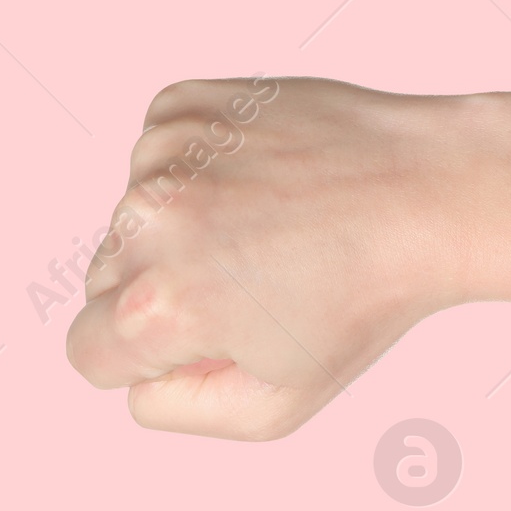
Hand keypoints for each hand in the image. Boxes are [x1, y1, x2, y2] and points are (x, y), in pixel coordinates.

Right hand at [67, 77, 470, 439]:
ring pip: (131, 212)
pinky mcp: (183, 103)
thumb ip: (179, 407)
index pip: (88, 350)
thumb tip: (136, 377)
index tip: (205, 338)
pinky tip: (257, 177)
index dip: (144, 358)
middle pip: (104, 279)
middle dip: (158, 288)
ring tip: (265, 224)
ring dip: (178, 223)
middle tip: (249, 281)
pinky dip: (192, 165)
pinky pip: (155, 151)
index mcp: (163, 303)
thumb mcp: (277, 404)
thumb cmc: (362, 298)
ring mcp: (164, 150)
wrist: (422, 189)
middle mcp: (149, 219)